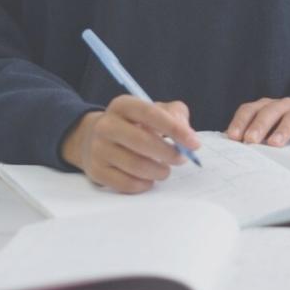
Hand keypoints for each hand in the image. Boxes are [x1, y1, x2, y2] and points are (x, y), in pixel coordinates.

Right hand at [60, 96, 201, 193]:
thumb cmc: (134, 125)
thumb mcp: (153, 111)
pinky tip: (149, 179)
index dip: (175, 129)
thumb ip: (175, 115)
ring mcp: (98, 149)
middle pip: (142, 141)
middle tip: (181, 159)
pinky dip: (144, 184)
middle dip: (169, 153)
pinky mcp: (96, 171)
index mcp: (122, 105)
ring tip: (165, 170)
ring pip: (136, 165)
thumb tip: (187, 135)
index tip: (194, 143)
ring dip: (159, 171)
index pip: (150, 114)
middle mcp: (106, 125)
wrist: (94, 139)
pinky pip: (127, 184)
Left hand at [226, 97, 289, 146]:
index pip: (250, 109)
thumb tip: (229, 145)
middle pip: (269, 111)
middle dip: (259, 125)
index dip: (241, 121)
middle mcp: (285, 105)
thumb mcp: (272, 126)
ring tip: (274, 143)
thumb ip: (254, 132)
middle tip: (251, 140)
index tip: (233, 137)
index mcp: (268, 106)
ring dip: (283, 129)